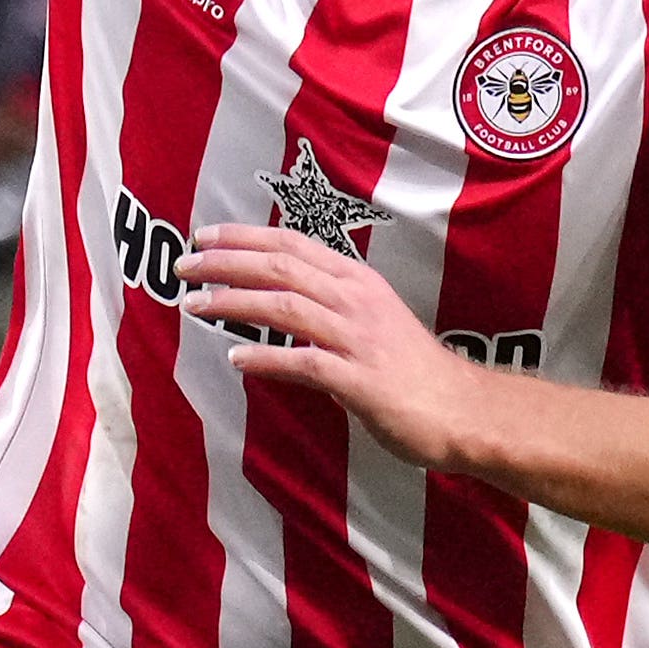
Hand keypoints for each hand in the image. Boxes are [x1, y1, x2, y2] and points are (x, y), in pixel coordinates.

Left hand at [176, 224, 486, 465]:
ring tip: (194, 304)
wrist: (464, 411)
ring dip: (234, 303)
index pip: (292, 244)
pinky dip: (266, 360)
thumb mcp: (370, 323)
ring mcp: (358, 337)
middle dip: (227, 261)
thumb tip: (279, 308)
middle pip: (281, 266)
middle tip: (184, 264)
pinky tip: (236, 361)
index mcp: (357, 280)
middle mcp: (355, 299)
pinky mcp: (360, 379)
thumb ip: (327, 311)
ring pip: (285, 306)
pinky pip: (304, 362)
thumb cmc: (415, 372)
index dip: (245, 237)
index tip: (204, 236)